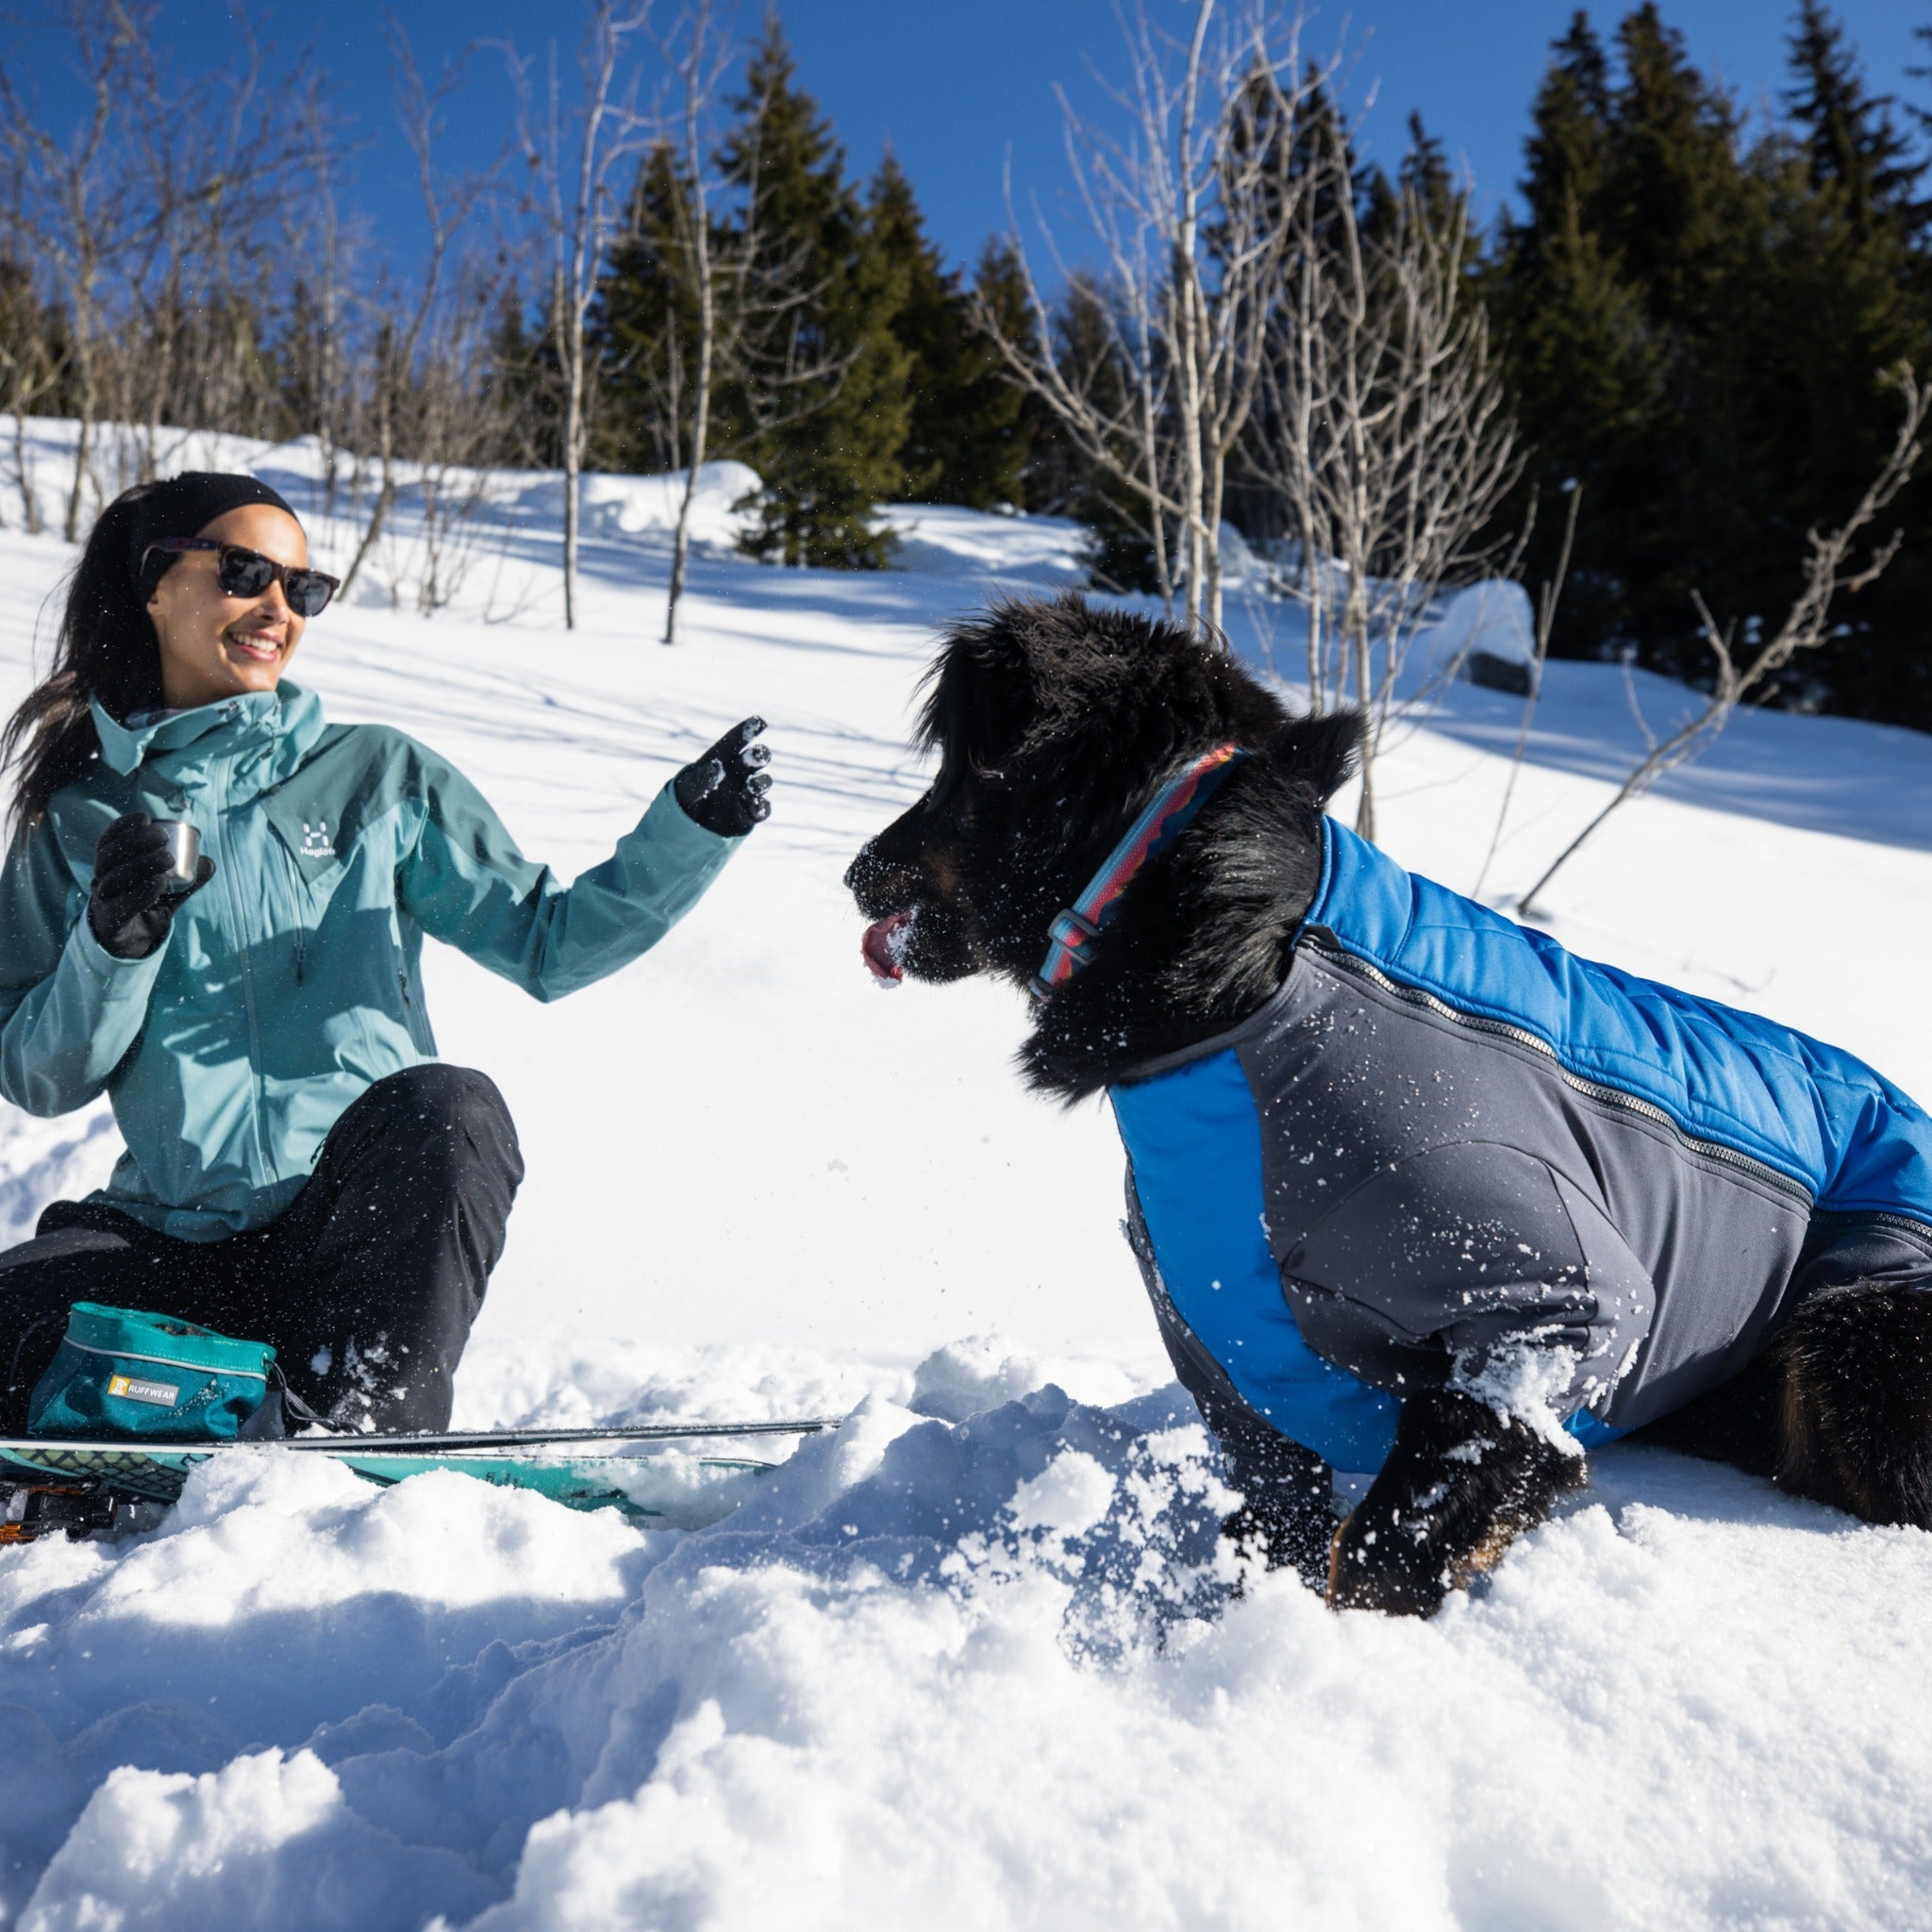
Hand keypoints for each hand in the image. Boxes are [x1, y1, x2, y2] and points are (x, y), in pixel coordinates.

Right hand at [88, 813, 214, 959]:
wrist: (135, 942)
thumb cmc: (149, 907)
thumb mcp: (170, 890)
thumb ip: (189, 878)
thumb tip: (208, 863)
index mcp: (110, 868)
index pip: (107, 842)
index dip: (122, 827)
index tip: (146, 818)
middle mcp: (101, 882)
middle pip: (109, 857)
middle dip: (135, 842)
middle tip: (162, 837)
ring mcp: (103, 903)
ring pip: (114, 879)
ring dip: (141, 864)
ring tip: (167, 858)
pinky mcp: (110, 923)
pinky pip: (121, 905)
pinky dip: (140, 892)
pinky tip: (159, 882)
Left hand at [673, 716, 771, 837]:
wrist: (684, 833)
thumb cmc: (681, 804)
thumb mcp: (685, 791)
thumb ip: (701, 779)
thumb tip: (717, 766)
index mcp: (718, 761)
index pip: (734, 742)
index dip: (747, 731)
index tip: (759, 721)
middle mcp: (735, 775)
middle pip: (754, 760)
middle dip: (758, 756)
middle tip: (756, 755)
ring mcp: (744, 794)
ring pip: (762, 783)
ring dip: (761, 782)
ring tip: (751, 786)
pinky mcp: (748, 815)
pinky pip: (761, 809)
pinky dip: (761, 807)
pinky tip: (754, 805)